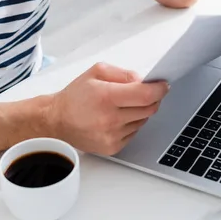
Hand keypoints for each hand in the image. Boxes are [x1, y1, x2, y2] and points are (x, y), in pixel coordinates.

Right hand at [49, 63, 168, 154]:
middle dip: (153, 98)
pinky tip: (117, 117)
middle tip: (146, 91)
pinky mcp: (112, 147)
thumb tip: (144, 81)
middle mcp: (110, 118)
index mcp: (106, 96)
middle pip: (149, 109)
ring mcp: (112, 135)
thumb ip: (123, 73)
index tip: (163, 85)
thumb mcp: (97, 72)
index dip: (159, 89)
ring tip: (123, 104)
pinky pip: (134, 132)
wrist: (57, 120)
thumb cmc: (76, 95)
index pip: (145, 95)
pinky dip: (132, 123)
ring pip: (143, 120)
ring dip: (141, 111)